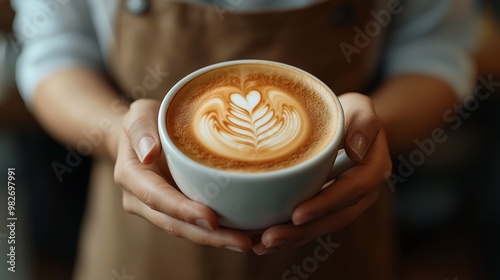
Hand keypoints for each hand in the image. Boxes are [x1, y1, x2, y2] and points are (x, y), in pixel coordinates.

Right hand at [113, 99, 251, 251]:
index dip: (184, 211)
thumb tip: (148, 154)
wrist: (143, 133)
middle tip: (243, 241)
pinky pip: (195, 225)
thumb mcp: (139, 113)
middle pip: (175, 224)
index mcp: (131, 176)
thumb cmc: (145, 119)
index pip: (157, 198)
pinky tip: (244, 233)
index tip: (211, 219)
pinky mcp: (175, 210)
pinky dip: (218, 231)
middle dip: (208, 236)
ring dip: (217, 239)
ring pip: (187, 230)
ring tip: (248, 241)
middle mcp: (140, 200)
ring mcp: (157, 209)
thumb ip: (141, 129)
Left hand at [252, 92, 391, 254]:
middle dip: (301, 232)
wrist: (351, 123)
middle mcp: (361, 193)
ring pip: (319, 226)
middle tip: (269, 239)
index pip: (350, 191)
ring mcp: (343, 203)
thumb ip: (364, 126)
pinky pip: (310, 223)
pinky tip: (262, 240)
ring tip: (260, 245)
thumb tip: (356, 149)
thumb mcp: (362, 110)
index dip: (324, 205)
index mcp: (372, 171)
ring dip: (291, 238)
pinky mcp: (326, 205)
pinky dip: (288, 233)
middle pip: (332, 219)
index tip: (297, 215)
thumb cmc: (353, 113)